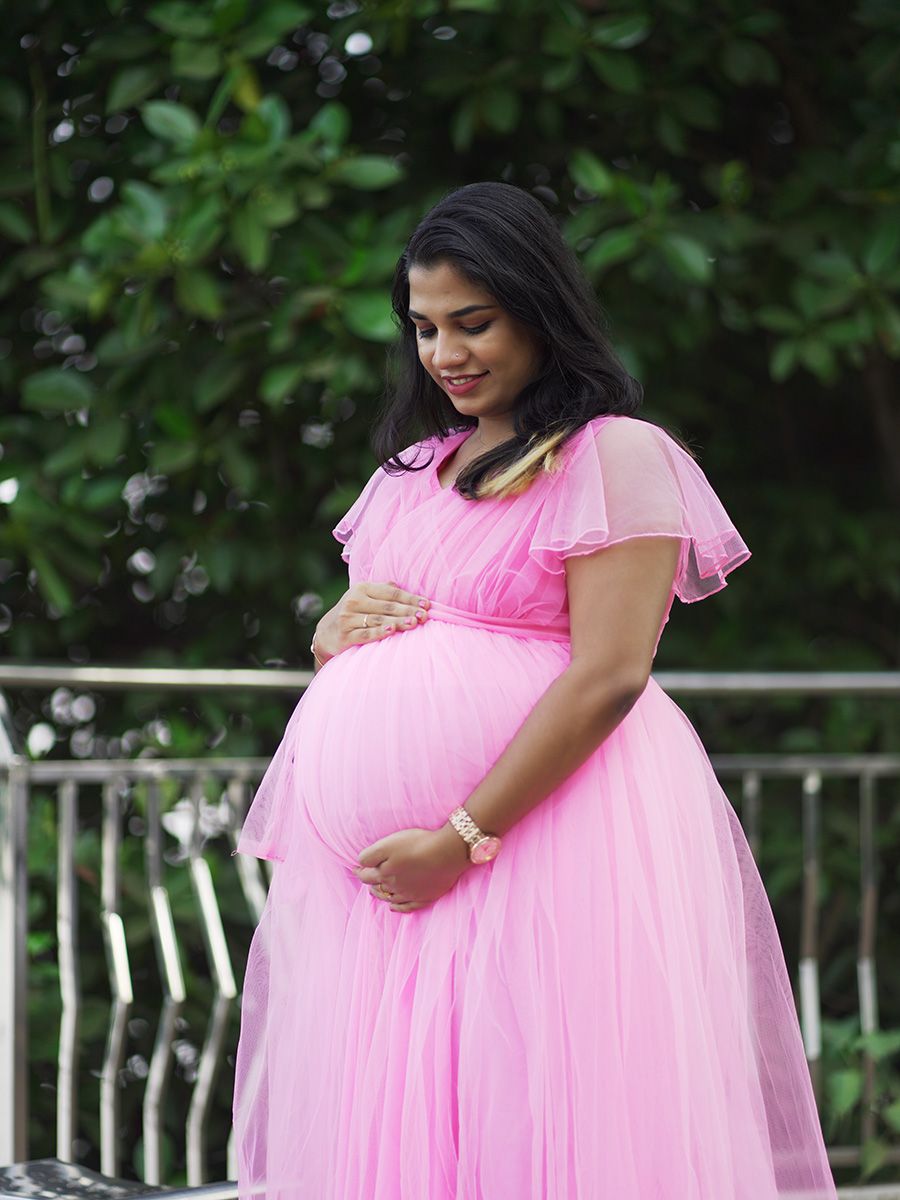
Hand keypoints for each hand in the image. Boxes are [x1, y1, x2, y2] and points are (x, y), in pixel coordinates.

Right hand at [315, 581, 429, 659]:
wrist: (326, 632)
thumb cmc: (353, 612)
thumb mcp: (364, 597)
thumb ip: (382, 590)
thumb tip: (401, 585)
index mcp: (362, 588)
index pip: (391, 593)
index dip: (410, 598)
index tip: (427, 604)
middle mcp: (354, 601)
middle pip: (387, 606)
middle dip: (408, 610)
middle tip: (425, 615)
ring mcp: (348, 618)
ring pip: (378, 619)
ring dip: (398, 621)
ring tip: (414, 623)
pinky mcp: (345, 635)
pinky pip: (366, 634)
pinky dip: (379, 632)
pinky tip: (391, 631)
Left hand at [354, 824, 471, 912]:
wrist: (447, 852)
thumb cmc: (418, 843)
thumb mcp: (389, 843)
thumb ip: (371, 855)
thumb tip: (360, 864)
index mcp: (384, 871)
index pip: (365, 874)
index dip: (360, 869)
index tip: (357, 867)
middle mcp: (394, 885)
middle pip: (376, 886)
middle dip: (369, 882)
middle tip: (365, 877)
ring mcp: (409, 893)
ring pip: (389, 897)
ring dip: (380, 894)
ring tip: (376, 891)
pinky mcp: (424, 897)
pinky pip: (407, 907)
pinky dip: (397, 907)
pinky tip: (393, 906)